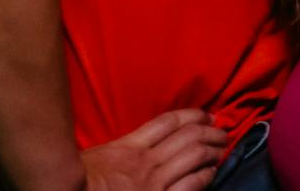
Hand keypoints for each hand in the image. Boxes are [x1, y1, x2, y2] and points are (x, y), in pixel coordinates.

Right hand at [78, 110, 226, 190]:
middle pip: (189, 135)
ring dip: (214, 151)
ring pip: (195, 155)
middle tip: (222, 133)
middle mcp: (146, 161)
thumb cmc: (77, 184)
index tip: (207, 116)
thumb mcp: (94, 159)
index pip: (169, 122)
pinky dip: (206, 176)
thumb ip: (117, 150)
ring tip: (221, 150)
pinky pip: (192, 184)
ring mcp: (154, 181)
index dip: (193, 116)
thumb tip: (128, 146)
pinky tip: (211, 174)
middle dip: (211, 132)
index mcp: (128, 147)